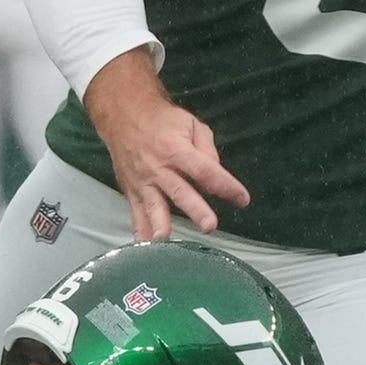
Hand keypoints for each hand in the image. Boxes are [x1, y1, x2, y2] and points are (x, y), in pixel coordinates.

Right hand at [84, 48, 248, 238]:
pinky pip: (136, 214)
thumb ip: (207, 148)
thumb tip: (216, 175)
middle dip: (195, 209)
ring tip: (166, 242)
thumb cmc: (163, 121)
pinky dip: (140, 231)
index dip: (225, 185)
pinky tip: (145, 248)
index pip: (205, 170)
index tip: (242, 199)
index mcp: (176, 149)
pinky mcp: (131, 191)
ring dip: (161, 225)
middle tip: (209, 226)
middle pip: (180, 191)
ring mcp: (143, 182)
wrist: (123, 116)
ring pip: (154, 207)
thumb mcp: (190, 123)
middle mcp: (159, 168)